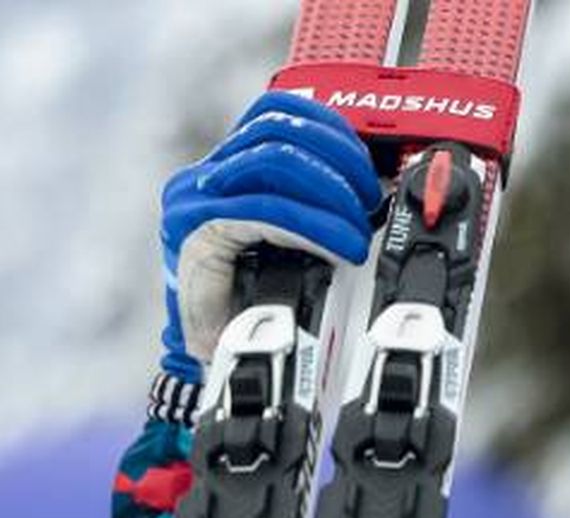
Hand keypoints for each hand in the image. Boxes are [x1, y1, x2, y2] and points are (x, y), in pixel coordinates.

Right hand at [158, 90, 383, 375]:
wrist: (217, 353)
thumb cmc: (254, 298)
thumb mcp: (293, 238)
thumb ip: (313, 204)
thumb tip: (373, 190)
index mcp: (228, 166)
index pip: (277, 111)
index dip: (330, 128)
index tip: (367, 168)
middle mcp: (205, 174)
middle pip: (279, 130)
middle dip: (338, 162)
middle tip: (369, 204)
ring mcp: (195, 199)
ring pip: (273, 161)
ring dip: (330, 194)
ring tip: (355, 234)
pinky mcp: (196, 230)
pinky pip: (263, 209)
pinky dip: (309, 224)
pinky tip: (334, 246)